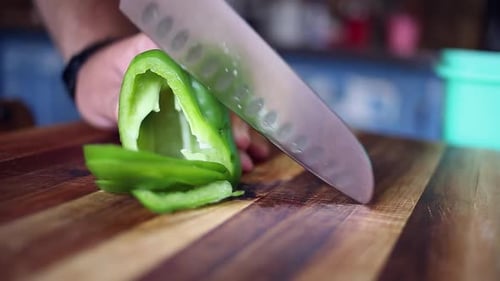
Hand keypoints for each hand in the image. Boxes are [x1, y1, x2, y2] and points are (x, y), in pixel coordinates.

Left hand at [75, 33, 269, 170]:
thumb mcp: (102, 91)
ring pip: (223, 111)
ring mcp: (191, 91)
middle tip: (244, 147)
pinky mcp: (190, 111)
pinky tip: (243, 158)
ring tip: (250, 160)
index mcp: (166, 53)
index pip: (203, 72)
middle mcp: (186, 70)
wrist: (97, 86)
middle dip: (235, 122)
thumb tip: (131, 119)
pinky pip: (213, 125)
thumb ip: (117, 104)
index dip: (220, 98)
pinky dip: (227, 142)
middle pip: (220, 94)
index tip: (229, 123)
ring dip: (237, 135)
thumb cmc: (98, 81)